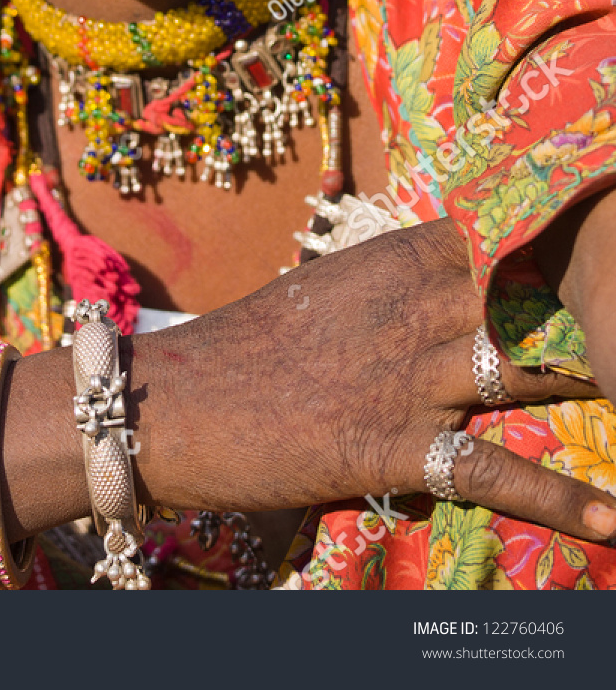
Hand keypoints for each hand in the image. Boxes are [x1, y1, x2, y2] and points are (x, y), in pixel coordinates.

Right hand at [2, 218, 615, 545]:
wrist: (177, 403)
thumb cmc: (246, 345)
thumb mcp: (324, 290)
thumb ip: (391, 281)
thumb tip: (444, 269)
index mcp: (390, 260)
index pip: (495, 231)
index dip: (554, 232)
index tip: (599, 231)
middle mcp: (409, 308)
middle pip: (526, 293)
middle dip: (586, 302)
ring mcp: (407, 376)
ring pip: (525, 370)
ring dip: (587, 382)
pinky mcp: (393, 446)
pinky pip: (490, 471)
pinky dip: (558, 500)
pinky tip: (613, 519)